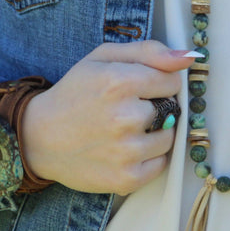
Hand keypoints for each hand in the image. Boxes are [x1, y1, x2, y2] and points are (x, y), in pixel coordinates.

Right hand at [19, 41, 196, 194]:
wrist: (39, 138)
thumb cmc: (74, 93)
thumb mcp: (103, 58)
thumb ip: (149, 51)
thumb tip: (191, 57)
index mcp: (118, 82)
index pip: (172, 80)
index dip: (158, 82)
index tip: (139, 88)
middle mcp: (124, 117)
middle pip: (172, 109)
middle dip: (155, 107)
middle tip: (126, 110)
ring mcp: (126, 151)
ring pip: (169, 137)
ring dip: (154, 133)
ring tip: (124, 130)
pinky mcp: (126, 179)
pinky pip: (161, 164)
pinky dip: (149, 157)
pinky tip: (125, 149)